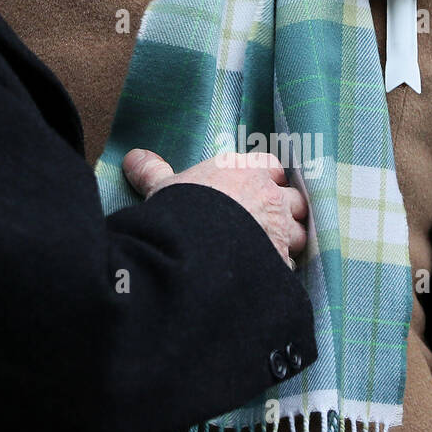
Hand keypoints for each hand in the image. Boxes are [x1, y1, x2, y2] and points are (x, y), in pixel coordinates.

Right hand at [123, 147, 307, 267]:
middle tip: (267, 221)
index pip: (273, 167)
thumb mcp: (164, 187)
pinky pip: (291, 266)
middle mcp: (271, 198)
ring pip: (299, 234)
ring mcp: (281, 232)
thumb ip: (153, 171)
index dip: (268, 178)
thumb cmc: (183, 208)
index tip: (258, 187)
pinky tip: (265, 274)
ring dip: (288, 241)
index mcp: (247, 171)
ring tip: (269, 250)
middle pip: (294, 200)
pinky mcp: (282, 264)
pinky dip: (281, 269)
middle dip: (285, 211)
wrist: (197, 249)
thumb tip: (132, 157)